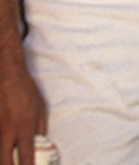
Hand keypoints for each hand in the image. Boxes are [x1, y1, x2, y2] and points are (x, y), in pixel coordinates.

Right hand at [0, 50, 45, 164]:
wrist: (8, 77)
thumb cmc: (27, 92)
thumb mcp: (41, 110)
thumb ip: (40, 130)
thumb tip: (41, 145)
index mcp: (25, 129)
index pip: (25, 157)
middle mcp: (8, 132)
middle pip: (4, 162)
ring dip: (3, 158)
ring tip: (10, 160)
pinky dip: (0, 148)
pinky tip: (4, 150)